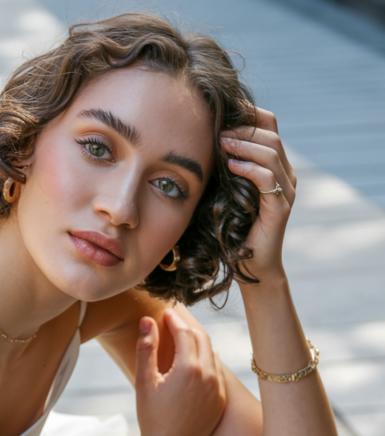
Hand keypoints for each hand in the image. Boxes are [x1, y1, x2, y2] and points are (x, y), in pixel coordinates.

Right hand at [135, 306, 225, 435]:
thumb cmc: (152, 418)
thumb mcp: (144, 382)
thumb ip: (146, 348)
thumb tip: (147, 321)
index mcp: (189, 368)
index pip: (185, 333)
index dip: (174, 321)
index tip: (166, 314)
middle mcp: (209, 375)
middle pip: (202, 340)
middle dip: (188, 329)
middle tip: (174, 324)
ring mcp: (218, 389)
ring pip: (212, 355)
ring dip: (199, 345)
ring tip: (184, 343)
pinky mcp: (221, 401)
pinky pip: (217, 374)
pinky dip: (207, 364)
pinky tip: (194, 368)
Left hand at [220, 107, 296, 278]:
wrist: (250, 265)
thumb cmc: (234, 228)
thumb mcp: (228, 190)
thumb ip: (225, 165)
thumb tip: (204, 138)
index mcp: (276, 166)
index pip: (269, 126)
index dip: (248, 115)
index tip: (222, 114)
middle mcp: (286, 174)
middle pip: (271, 134)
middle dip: (243, 128)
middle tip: (218, 129)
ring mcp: (286, 190)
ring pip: (271, 152)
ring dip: (244, 144)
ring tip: (222, 143)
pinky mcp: (281, 208)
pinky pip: (268, 178)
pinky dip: (249, 168)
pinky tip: (231, 166)